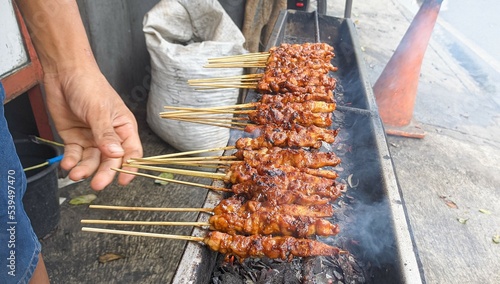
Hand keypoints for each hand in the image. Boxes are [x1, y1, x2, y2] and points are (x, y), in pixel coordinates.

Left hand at [43, 67, 142, 189]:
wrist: (63, 73)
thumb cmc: (89, 85)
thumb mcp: (100, 110)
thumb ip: (106, 134)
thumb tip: (116, 155)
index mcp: (124, 127)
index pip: (131, 152)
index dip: (129, 167)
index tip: (124, 181)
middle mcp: (110, 135)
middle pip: (110, 160)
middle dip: (104, 172)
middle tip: (96, 184)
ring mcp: (92, 138)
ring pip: (92, 160)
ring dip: (85, 169)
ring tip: (75, 174)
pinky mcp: (75, 138)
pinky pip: (75, 155)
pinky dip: (71, 161)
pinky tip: (67, 165)